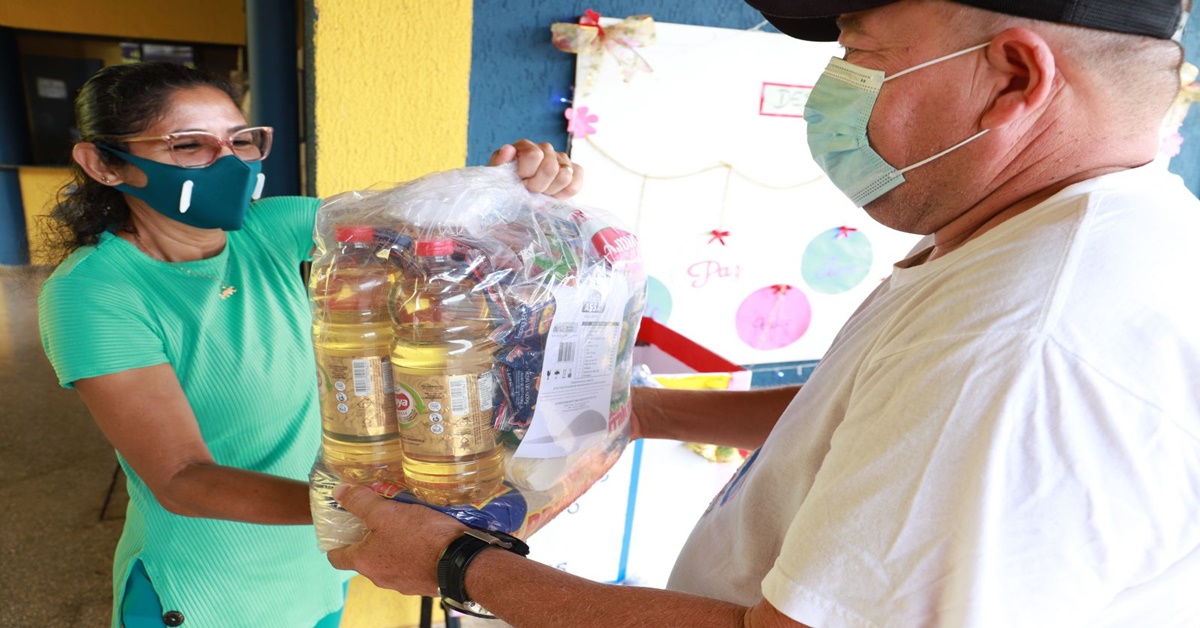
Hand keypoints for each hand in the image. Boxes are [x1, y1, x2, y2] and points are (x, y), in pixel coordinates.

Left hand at [326, 484, 467, 595]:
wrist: (460, 562)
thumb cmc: (419, 537)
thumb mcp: (386, 513)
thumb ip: (360, 502)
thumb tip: (338, 492)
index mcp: (365, 561)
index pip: (336, 558)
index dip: (336, 543)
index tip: (342, 529)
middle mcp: (380, 577)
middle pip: (365, 557)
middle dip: (370, 539)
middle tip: (379, 517)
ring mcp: (402, 582)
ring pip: (390, 561)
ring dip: (393, 546)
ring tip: (406, 524)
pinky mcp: (423, 583)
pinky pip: (411, 566)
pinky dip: (413, 553)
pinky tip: (425, 538)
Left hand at [489, 139, 582, 199]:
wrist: (517, 196)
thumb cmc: (506, 185)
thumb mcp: (496, 175)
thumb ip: (499, 162)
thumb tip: (508, 149)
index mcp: (525, 146)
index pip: (534, 155)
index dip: (527, 174)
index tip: (520, 183)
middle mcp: (545, 148)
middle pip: (551, 167)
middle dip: (539, 186)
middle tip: (530, 192)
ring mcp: (562, 159)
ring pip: (565, 175)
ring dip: (551, 190)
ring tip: (541, 194)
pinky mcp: (574, 171)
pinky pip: (577, 181)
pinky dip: (566, 192)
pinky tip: (554, 195)